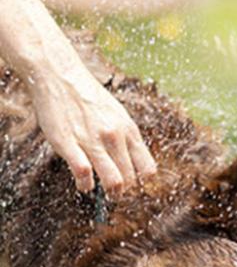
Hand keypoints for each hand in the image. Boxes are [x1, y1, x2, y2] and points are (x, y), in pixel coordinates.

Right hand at [29, 64, 155, 196]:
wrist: (59, 74)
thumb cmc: (88, 97)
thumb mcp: (117, 114)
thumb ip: (126, 138)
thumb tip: (133, 164)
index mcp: (129, 130)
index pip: (147, 169)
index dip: (141, 181)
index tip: (132, 183)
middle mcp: (115, 137)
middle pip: (131, 180)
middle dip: (124, 190)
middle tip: (115, 192)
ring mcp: (93, 141)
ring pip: (114, 181)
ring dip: (110, 192)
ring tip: (103, 192)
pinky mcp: (69, 143)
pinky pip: (84, 174)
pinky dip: (85, 185)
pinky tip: (84, 185)